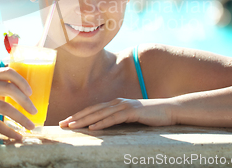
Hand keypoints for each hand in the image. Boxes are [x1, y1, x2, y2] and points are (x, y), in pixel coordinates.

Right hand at [0, 67, 36, 139]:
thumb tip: (26, 95)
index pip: (8, 72)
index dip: (22, 81)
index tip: (31, 93)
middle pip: (10, 89)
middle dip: (26, 102)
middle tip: (34, 112)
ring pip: (6, 107)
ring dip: (21, 118)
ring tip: (30, 126)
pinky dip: (10, 131)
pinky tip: (17, 136)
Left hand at [59, 98, 174, 129]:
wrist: (169, 110)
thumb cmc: (150, 116)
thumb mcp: (131, 117)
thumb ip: (119, 119)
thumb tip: (106, 127)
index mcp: (115, 103)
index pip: (92, 109)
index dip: (78, 115)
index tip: (66, 122)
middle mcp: (117, 102)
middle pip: (92, 110)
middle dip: (75, 117)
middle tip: (62, 124)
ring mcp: (124, 106)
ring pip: (99, 114)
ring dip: (84, 120)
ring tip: (72, 126)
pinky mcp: (132, 112)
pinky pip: (114, 118)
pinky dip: (102, 123)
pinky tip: (93, 128)